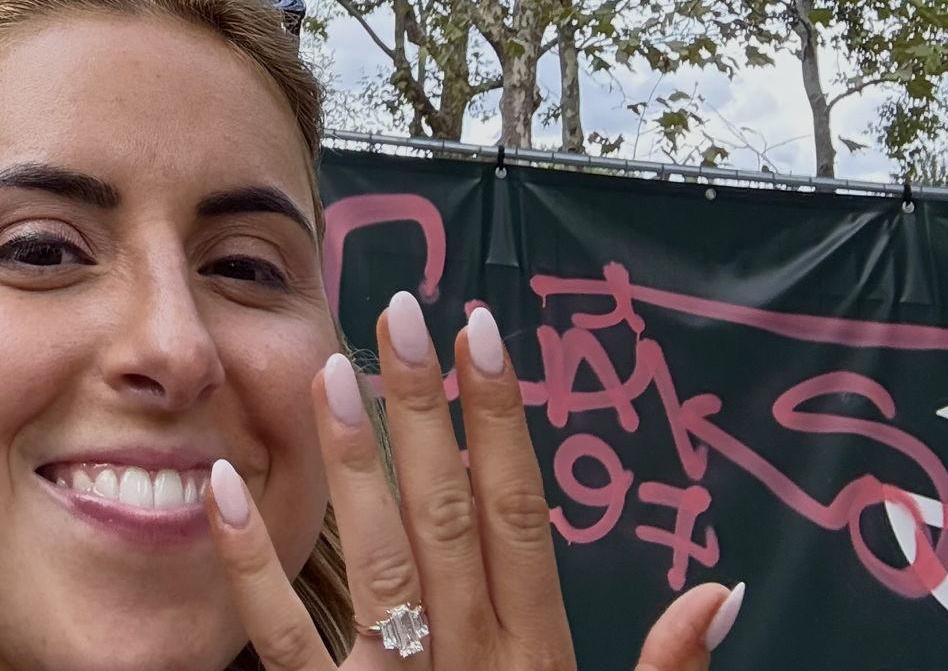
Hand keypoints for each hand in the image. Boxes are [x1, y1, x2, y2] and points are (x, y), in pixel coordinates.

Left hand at [203, 291, 746, 670]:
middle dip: (424, 411)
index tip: (482, 329)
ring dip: (351, 465)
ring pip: (374, 562)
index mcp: (537, 657)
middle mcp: (469, 661)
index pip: (519, 514)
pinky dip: (251, 565)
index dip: (501, 419)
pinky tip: (225, 485)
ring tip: (328, 368)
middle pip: (445, 515)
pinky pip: (283, 643)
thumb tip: (722, 590)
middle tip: (399, 311)